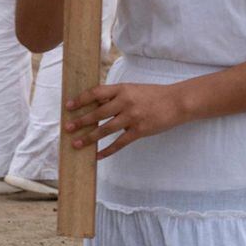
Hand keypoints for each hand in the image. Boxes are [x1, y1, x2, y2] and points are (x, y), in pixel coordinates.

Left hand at [66, 82, 191, 158]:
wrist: (177, 102)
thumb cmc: (155, 95)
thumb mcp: (134, 90)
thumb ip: (117, 96)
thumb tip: (95, 105)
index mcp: (123, 89)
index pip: (97, 93)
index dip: (81, 100)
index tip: (68, 106)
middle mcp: (126, 102)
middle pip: (97, 113)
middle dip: (81, 121)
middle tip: (67, 128)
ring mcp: (133, 117)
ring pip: (105, 129)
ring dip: (89, 138)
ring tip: (76, 144)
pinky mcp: (139, 130)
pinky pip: (119, 143)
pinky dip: (107, 151)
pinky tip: (97, 156)